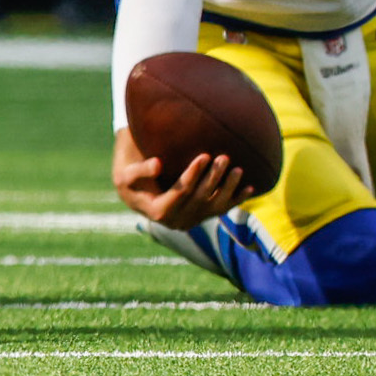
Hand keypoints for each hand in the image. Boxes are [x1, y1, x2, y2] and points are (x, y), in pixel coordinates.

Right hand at [113, 126, 245, 228]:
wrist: (135, 195)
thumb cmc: (129, 179)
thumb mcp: (126, 175)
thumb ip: (141, 170)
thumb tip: (157, 164)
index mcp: (159, 212)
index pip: (181, 192)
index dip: (193, 174)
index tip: (204, 155)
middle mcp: (177, 221)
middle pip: (200, 198)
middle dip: (213, 177)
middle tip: (224, 156)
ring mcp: (191, 220)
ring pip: (214, 206)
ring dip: (228, 189)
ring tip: (238, 169)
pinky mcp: (200, 216)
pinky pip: (220, 210)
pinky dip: (235, 200)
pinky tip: (249, 188)